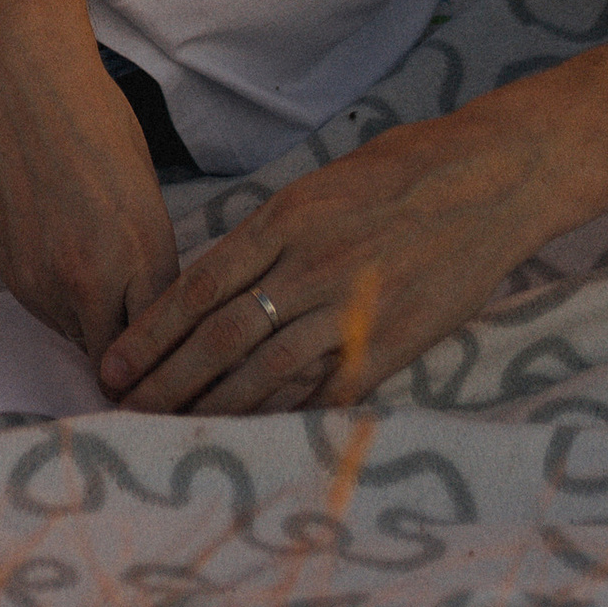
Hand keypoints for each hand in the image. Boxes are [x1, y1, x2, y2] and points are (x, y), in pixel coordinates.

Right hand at [0, 0, 180, 365]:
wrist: (16, 83)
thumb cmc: (92, 117)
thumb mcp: (144, 188)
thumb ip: (149, 255)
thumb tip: (154, 304)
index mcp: (143, 251)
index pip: (167, 340)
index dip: (174, 355)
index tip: (179, 367)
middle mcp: (93, 279)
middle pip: (120, 359)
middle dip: (133, 359)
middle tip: (144, 352)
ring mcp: (44, 282)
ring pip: (79, 340)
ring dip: (94, 327)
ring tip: (99, 284)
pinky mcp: (9, 275)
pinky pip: (45, 314)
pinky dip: (60, 304)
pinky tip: (64, 261)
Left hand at [96, 97, 559, 415]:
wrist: (491, 179)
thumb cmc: (404, 170)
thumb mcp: (321, 184)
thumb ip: (271, 235)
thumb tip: (220, 283)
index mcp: (285, 219)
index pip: (198, 287)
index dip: (151, 333)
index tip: (116, 364)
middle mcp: (309, 266)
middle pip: (219, 337)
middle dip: (167, 381)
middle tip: (127, 410)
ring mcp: (351, 309)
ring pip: (265, 372)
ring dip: (213, 407)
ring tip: (173, 431)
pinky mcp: (392, 344)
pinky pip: (327, 391)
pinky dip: (286, 416)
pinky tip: (254, 436)